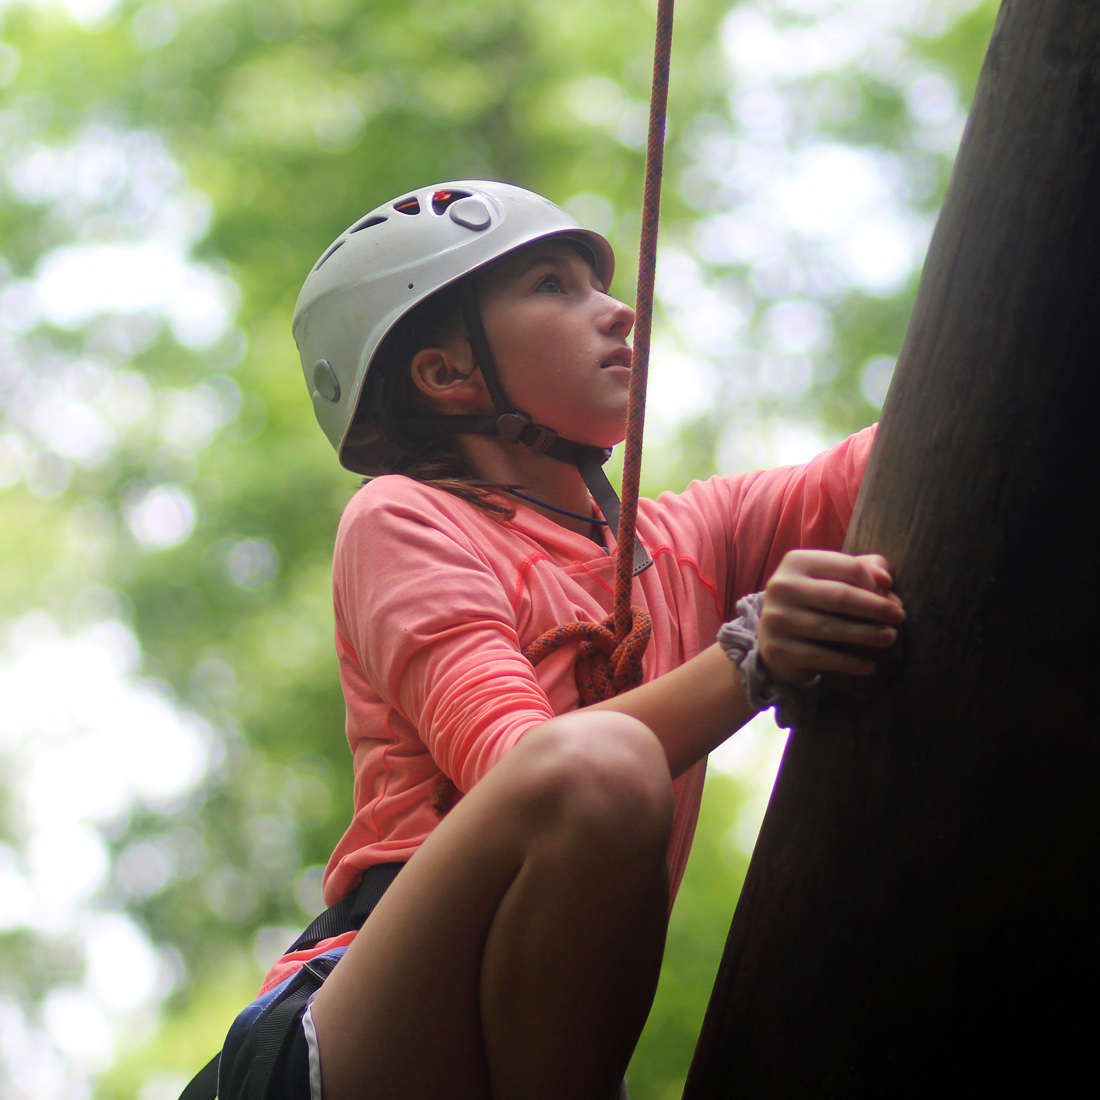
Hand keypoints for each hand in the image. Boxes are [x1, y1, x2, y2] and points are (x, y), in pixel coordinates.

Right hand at [758, 550, 903, 684]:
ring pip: (830, 627)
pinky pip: (820, 657)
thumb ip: (861, 568)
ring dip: (866, 634)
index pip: (847, 567)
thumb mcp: (832, 577)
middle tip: (899, 617)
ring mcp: (776, 619)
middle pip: (839, 596)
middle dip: (875, 607)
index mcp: (796, 562)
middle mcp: (781, 587)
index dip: (874, 583)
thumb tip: (884, 578)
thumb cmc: (812, 602)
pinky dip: (849, 663)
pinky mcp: (777, 649)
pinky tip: (868, 666)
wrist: (773, 636)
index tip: (892, 596)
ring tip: (889, 638)